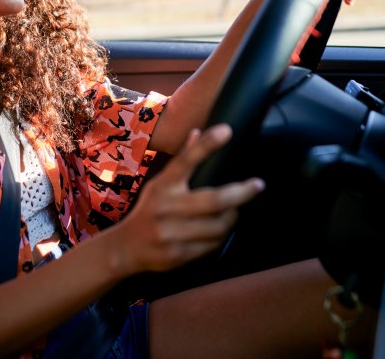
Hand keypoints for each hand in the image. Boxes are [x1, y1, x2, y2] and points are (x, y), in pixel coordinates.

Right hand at [113, 124, 264, 274]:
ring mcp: (171, 232)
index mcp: (163, 185)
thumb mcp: (160, 184)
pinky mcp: (177, 254)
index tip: (227, 131)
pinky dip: (221, 236)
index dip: (207, 145)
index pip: (186, 160)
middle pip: (214, 199)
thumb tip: (197, 132)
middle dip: (241, 192)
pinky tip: (221, 230)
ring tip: (235, 211)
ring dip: (232, 217)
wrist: (125, 248)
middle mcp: (166, 207)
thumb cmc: (149, 210)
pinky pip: (211, 245)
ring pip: (218, 225)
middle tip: (258, 185)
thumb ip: (181, 160)